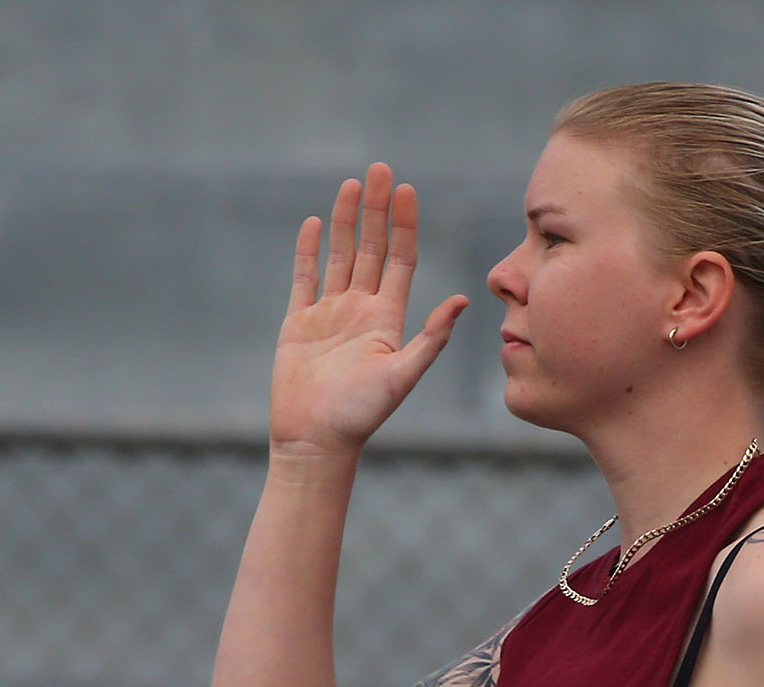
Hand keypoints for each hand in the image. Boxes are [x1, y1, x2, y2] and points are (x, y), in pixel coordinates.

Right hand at [270, 162, 468, 462]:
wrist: (315, 440)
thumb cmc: (361, 415)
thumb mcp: (402, 375)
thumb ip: (431, 338)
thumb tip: (463, 300)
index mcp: (387, 319)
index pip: (400, 260)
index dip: (405, 225)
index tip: (407, 190)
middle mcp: (361, 311)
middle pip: (371, 249)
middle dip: (376, 210)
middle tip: (380, 170)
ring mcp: (329, 315)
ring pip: (339, 256)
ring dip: (346, 221)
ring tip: (351, 185)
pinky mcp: (299, 324)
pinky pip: (305, 279)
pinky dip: (309, 251)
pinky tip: (316, 222)